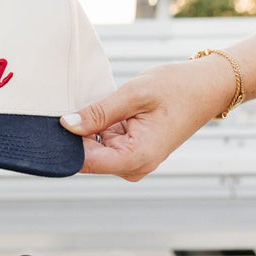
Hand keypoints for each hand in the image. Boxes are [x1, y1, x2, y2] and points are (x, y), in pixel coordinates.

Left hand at [60, 55, 237, 180]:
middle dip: (76, 135)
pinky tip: (107, 112)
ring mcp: (133, 162)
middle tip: (68, 108)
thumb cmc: (178, 88)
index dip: (63, 146)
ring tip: (99, 106)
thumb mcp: (134, 94)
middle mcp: (133, 167)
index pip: (85, 162)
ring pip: (94, 150)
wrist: (208, 88)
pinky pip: (105, 144)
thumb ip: (99, 112)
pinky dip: (100, 128)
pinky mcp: (132, 153)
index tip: (47, 128)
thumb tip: (66, 125)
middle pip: (87, 157)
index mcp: (136, 157)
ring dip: (89, 130)